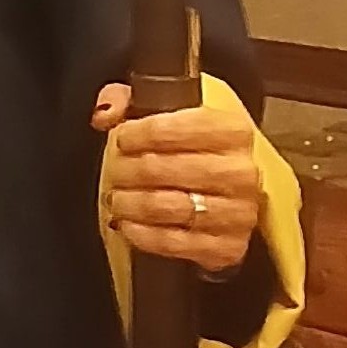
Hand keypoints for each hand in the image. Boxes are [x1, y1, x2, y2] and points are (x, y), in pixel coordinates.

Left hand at [95, 85, 260, 275]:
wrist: (232, 192)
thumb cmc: (199, 150)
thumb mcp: (173, 112)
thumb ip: (131, 101)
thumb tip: (106, 112)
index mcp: (232, 130)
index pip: (170, 129)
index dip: (136, 134)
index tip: (122, 139)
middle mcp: (240, 171)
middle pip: (164, 169)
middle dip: (128, 171)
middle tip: (115, 172)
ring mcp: (238, 212)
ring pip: (167, 206)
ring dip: (130, 203)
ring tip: (117, 199)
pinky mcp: (228, 246)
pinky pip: (174, 242)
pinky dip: (143, 234)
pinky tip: (129, 224)